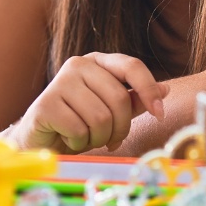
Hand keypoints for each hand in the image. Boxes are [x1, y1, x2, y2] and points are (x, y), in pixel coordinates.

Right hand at [5, 53, 167, 152]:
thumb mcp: (111, 111)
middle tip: (111, 140)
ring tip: (86, 138)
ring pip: (101, 118)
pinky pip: (80, 130)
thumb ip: (135, 100)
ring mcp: (59, 82)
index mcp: (97, 62)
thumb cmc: (78, 124)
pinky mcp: (45, 105)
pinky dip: (80, 143)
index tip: (160, 114)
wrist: (40, 141)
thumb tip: (166, 90)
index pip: (132, 66)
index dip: (149, 90)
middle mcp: (78, 65)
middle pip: (119, 98)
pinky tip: (69, 140)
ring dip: (99, 138)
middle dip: (120, 128)